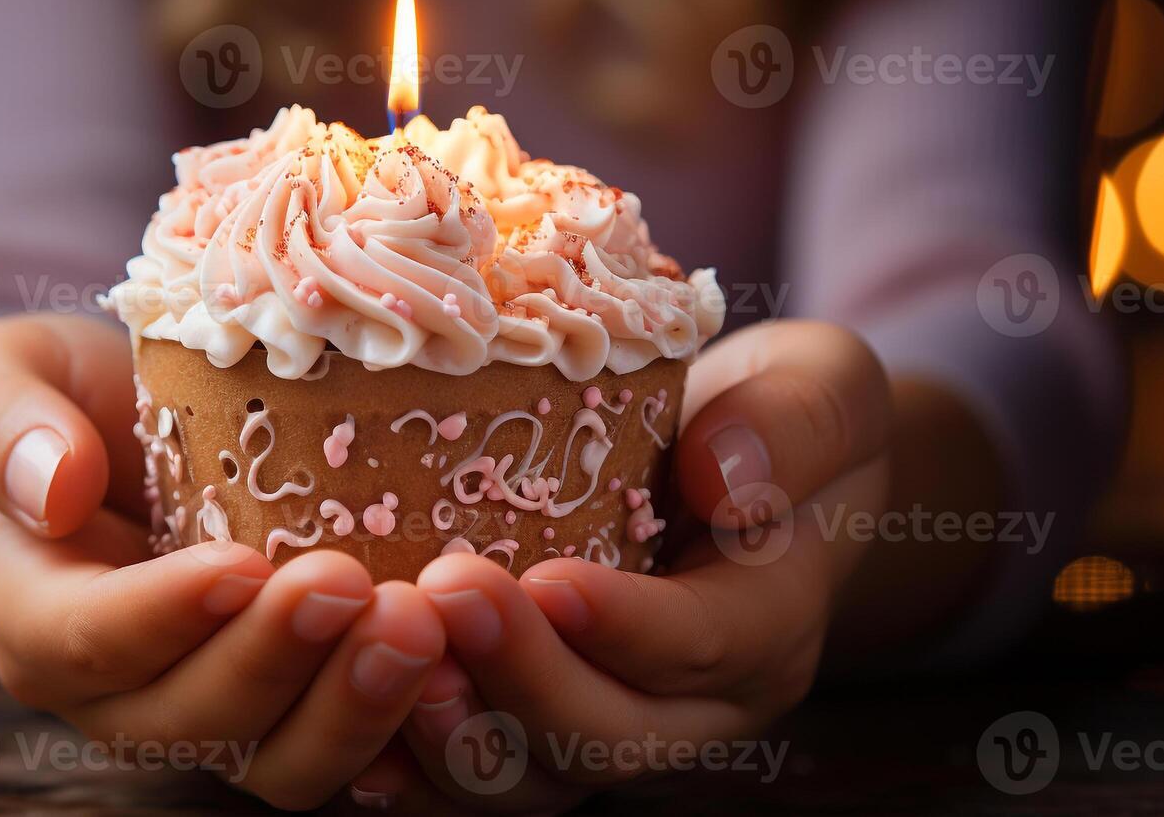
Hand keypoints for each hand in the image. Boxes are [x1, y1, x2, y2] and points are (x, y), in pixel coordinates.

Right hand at [0, 314, 445, 808]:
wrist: (146, 426)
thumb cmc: (71, 397)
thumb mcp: (8, 371)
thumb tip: (51, 490)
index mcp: (42, 621)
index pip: (86, 643)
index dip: (161, 618)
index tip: (239, 565)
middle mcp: (127, 696)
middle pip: (194, 720)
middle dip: (276, 664)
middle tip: (353, 584)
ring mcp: (223, 714)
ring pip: (282, 760)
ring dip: (356, 709)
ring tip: (421, 628)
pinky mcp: (304, 711)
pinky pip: (358, 752)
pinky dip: (412, 732)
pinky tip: (467, 681)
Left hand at [384, 320, 890, 810]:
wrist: (751, 473)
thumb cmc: (777, 416)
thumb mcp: (824, 386)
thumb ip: (793, 424)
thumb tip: (721, 477)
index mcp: (769, 625)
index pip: (703, 645)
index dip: (625, 627)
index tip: (548, 579)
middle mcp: (692, 705)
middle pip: (608, 733)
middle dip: (520, 677)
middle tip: (443, 592)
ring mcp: (610, 724)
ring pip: (534, 777)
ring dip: (453, 732)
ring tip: (382, 652)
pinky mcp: (537, 726)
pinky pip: (476, 772)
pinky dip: (409, 754)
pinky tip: (339, 698)